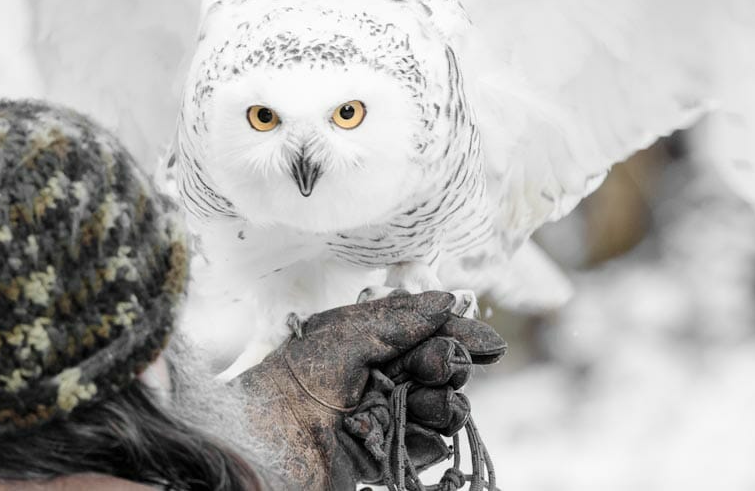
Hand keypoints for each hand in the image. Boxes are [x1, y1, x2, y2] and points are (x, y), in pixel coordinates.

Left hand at [235, 291, 505, 489]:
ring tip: (420, 404)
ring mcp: (385, 417)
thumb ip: (400, 320)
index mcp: (369, 342)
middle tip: (440, 368)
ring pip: (442, 411)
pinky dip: (424, 443)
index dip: (459, 335)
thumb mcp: (346, 335)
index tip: (490, 343)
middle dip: (448, 366)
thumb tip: (447, 299)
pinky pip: (427, 449)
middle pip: (441, 370)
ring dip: (442, 406)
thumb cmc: (296, 379)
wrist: (265, 441)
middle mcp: (381, 377)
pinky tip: (405, 437)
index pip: (428, 332)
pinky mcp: (385, 455)